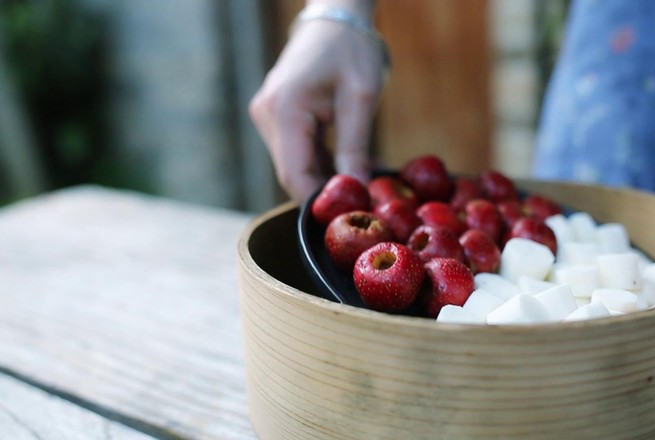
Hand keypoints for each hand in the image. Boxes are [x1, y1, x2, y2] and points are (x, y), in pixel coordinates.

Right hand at [249, 13, 385, 203]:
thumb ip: (355, 146)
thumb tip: (358, 191)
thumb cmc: (350, 49)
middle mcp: (267, 116)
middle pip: (293, 174)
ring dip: (327, 178)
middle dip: (327, 192)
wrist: (335, 17)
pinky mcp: (278, 118)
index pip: (294, 176)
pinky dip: (324, 163)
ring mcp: (269, 117)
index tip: (352, 216)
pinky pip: (298, 152)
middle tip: (365, 203)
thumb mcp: (361, 97)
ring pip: (296, 166)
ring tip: (365, 180)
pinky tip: (352, 166)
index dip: (320, 202)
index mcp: (284, 110)